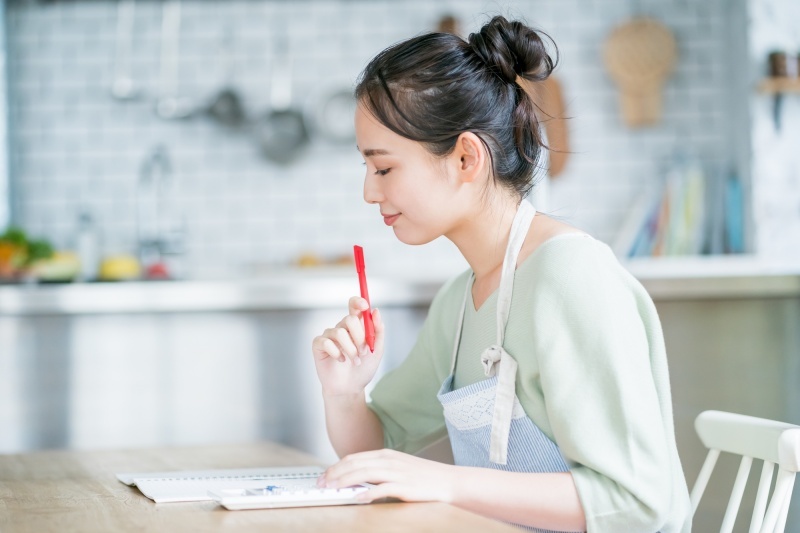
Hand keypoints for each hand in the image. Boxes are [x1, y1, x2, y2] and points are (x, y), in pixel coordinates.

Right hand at [311, 296, 384, 396]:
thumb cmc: (363, 369)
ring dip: (351, 349)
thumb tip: (375, 311)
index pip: (354, 306)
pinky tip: (341, 361)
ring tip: (355, 361)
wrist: (351, 388)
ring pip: (339, 332)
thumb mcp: (377, 350)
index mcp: (356, 326)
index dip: (358, 302)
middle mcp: (342, 328)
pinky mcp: (319, 345)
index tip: (365, 305)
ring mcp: (329, 336)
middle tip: (364, 351)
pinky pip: (326, 342)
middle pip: (349, 319)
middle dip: (360, 336)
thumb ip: (378, 331)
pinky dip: (337, 353)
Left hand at [318, 449, 458, 503]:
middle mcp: (388, 461)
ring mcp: (396, 472)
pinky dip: (368, 493)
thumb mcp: (397, 467)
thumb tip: (356, 478)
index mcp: (385, 455)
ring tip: (332, 488)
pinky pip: (382, 489)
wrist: (447, 480)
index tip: (324, 476)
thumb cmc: (423, 476)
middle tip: (322, 483)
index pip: (354, 458)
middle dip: (335, 473)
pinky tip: (358, 498)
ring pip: (364, 473)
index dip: (336, 467)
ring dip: (345, 481)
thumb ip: (378, 470)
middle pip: (355, 464)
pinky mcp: (404, 486)